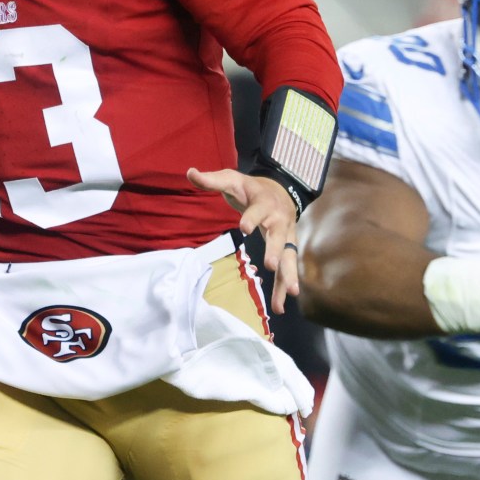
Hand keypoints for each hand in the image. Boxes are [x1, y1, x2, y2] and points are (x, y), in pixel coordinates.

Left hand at [190, 167, 303, 312]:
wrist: (282, 192)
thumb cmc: (251, 189)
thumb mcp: (232, 179)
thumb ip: (212, 180)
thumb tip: (190, 172)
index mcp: (264, 203)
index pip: (258, 210)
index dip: (251, 217)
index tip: (243, 228)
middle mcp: (279, 221)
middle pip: (278, 237)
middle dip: (275, 251)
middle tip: (271, 265)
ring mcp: (286, 238)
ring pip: (288, 258)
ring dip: (288, 276)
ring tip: (290, 294)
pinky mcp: (286, 251)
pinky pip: (286, 270)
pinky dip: (283, 288)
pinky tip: (280, 307)